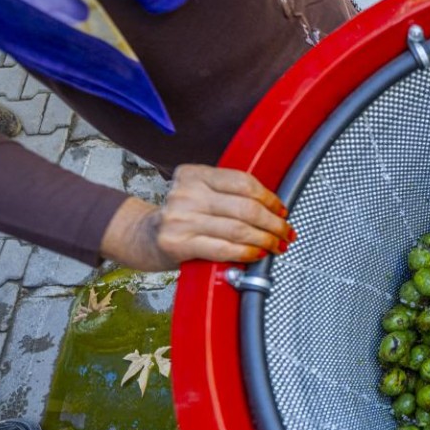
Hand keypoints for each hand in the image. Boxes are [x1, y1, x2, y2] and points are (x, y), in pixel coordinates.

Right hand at [101, 164, 293, 270]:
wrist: (144, 237)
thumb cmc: (183, 217)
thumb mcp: (201, 195)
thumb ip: (229, 196)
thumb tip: (275, 210)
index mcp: (195, 174)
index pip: (243, 182)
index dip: (270, 198)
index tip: (282, 211)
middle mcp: (186, 193)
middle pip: (246, 208)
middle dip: (274, 223)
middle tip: (286, 233)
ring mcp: (180, 218)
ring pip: (238, 229)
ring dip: (265, 241)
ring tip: (277, 246)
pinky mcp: (177, 243)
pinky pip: (223, 248)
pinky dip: (246, 253)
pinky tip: (257, 254)